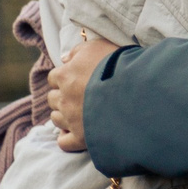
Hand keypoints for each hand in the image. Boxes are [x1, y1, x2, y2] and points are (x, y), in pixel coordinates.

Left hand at [47, 35, 117, 151]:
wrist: (134, 89)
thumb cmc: (118, 64)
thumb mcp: (98, 46)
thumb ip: (77, 51)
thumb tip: (63, 59)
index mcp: (65, 75)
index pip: (54, 77)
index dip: (65, 78)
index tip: (77, 79)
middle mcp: (64, 98)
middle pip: (53, 99)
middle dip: (63, 97)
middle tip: (80, 95)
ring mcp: (71, 119)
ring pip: (56, 119)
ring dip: (64, 116)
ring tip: (81, 113)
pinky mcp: (81, 138)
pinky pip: (64, 142)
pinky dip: (67, 138)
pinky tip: (76, 133)